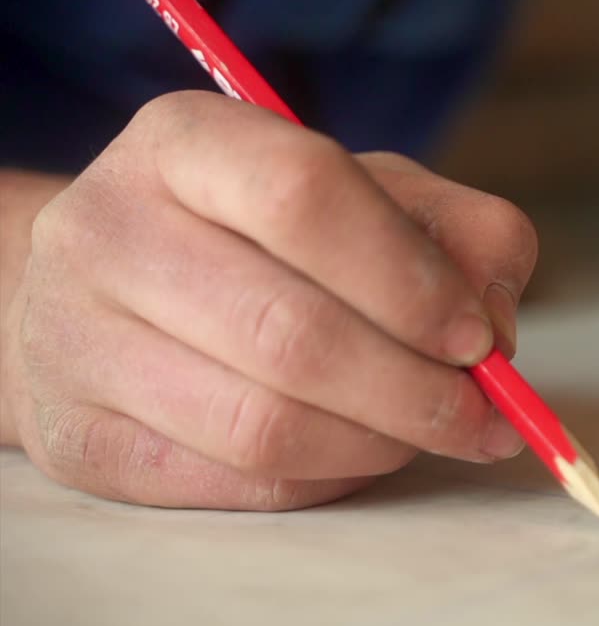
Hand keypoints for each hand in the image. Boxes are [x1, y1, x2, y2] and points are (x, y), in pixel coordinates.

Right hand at [0, 91, 537, 508]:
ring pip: (266, 426)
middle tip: (482, 415)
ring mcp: (78, 341)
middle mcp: (108, 231)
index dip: (411, 279)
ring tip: (430, 432)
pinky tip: (362, 452)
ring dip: (381, 443)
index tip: (477, 339)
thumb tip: (494, 330)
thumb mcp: (374, 196)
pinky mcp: (85, 441)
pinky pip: (241, 484)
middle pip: (289, 333)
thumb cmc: (269, 238)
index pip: (305, 196)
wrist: (113, 294)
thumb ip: (463, 236)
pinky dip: (331, 478)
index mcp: (186, 141)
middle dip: (416, 390)